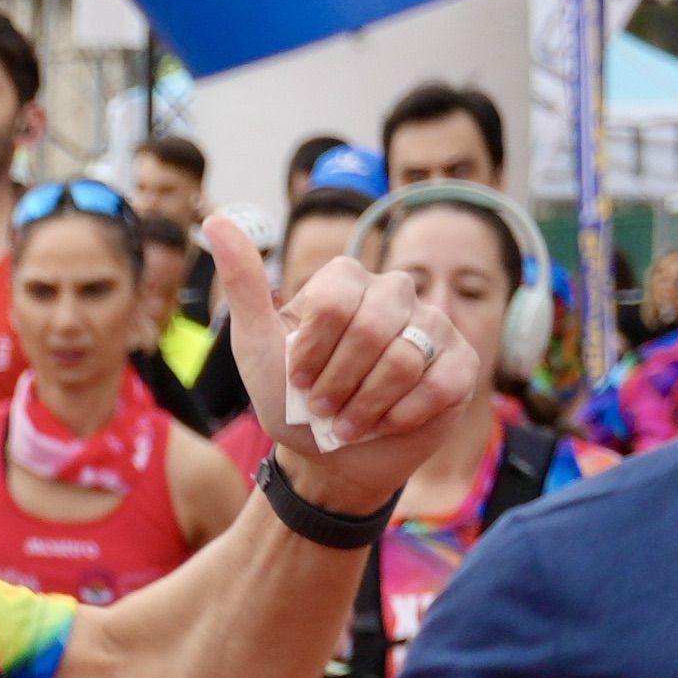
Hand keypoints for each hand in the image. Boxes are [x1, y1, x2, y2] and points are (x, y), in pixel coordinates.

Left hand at [245, 220, 487, 520]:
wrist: (330, 458)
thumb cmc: (292, 400)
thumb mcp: (256, 346)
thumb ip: (243, 283)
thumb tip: (215, 219)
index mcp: (347, 279)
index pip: (334, 302)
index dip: (311, 353)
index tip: (298, 380)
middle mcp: (395, 291)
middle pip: (371, 330)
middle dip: (337, 384)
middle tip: (323, 408)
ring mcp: (434, 324)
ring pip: (404, 360)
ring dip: (366, 406)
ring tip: (349, 422)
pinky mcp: (461, 363)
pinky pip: (438, 385)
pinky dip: (402, 416)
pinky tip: (385, 424)